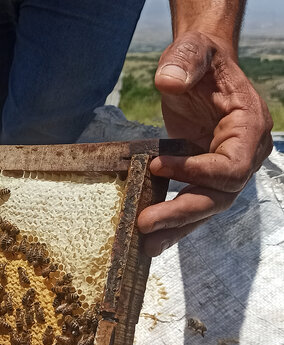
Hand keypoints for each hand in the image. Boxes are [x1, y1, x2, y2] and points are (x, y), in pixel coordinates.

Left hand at [137, 31, 272, 255]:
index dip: (197, 171)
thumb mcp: (193, 51)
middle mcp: (244, 153)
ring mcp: (226, 167)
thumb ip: (185, 62)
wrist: (200, 68)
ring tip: (145, 244)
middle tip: (145, 223)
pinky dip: (175, 221)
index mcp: (248, 127)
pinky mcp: (206, 175)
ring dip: (176, 227)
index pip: (232, 164)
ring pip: (207, 206)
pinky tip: (153, 238)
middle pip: (219, 194)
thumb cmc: (200, 59)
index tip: (156, 166)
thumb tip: (168, 81)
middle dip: (182, 211)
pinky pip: (194, 202)